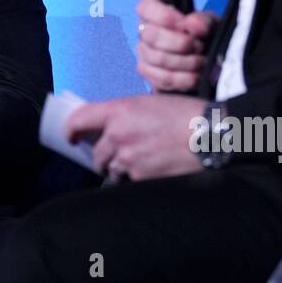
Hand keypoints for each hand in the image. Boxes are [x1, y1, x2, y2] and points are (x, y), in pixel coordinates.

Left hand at [65, 94, 207, 180]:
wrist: (210, 134)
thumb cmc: (185, 113)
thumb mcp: (150, 102)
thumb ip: (127, 114)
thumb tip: (116, 125)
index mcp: (119, 112)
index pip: (79, 119)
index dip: (71, 131)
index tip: (71, 138)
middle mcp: (118, 135)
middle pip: (97, 153)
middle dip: (104, 156)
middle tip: (117, 154)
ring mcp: (129, 159)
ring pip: (112, 169)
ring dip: (120, 168)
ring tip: (140, 161)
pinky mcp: (141, 178)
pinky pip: (131, 180)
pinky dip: (138, 178)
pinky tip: (154, 168)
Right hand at [135, 0, 218, 92]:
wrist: (206, 59)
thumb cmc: (204, 36)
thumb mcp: (209, 23)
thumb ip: (203, 21)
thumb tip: (193, 24)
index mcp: (153, 11)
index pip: (145, 8)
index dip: (164, 16)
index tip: (184, 23)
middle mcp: (144, 31)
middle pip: (151, 35)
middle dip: (180, 43)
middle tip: (200, 46)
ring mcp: (144, 53)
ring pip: (157, 58)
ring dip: (185, 62)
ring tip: (202, 61)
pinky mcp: (149, 74)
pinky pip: (161, 78)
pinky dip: (182, 79)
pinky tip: (195, 76)